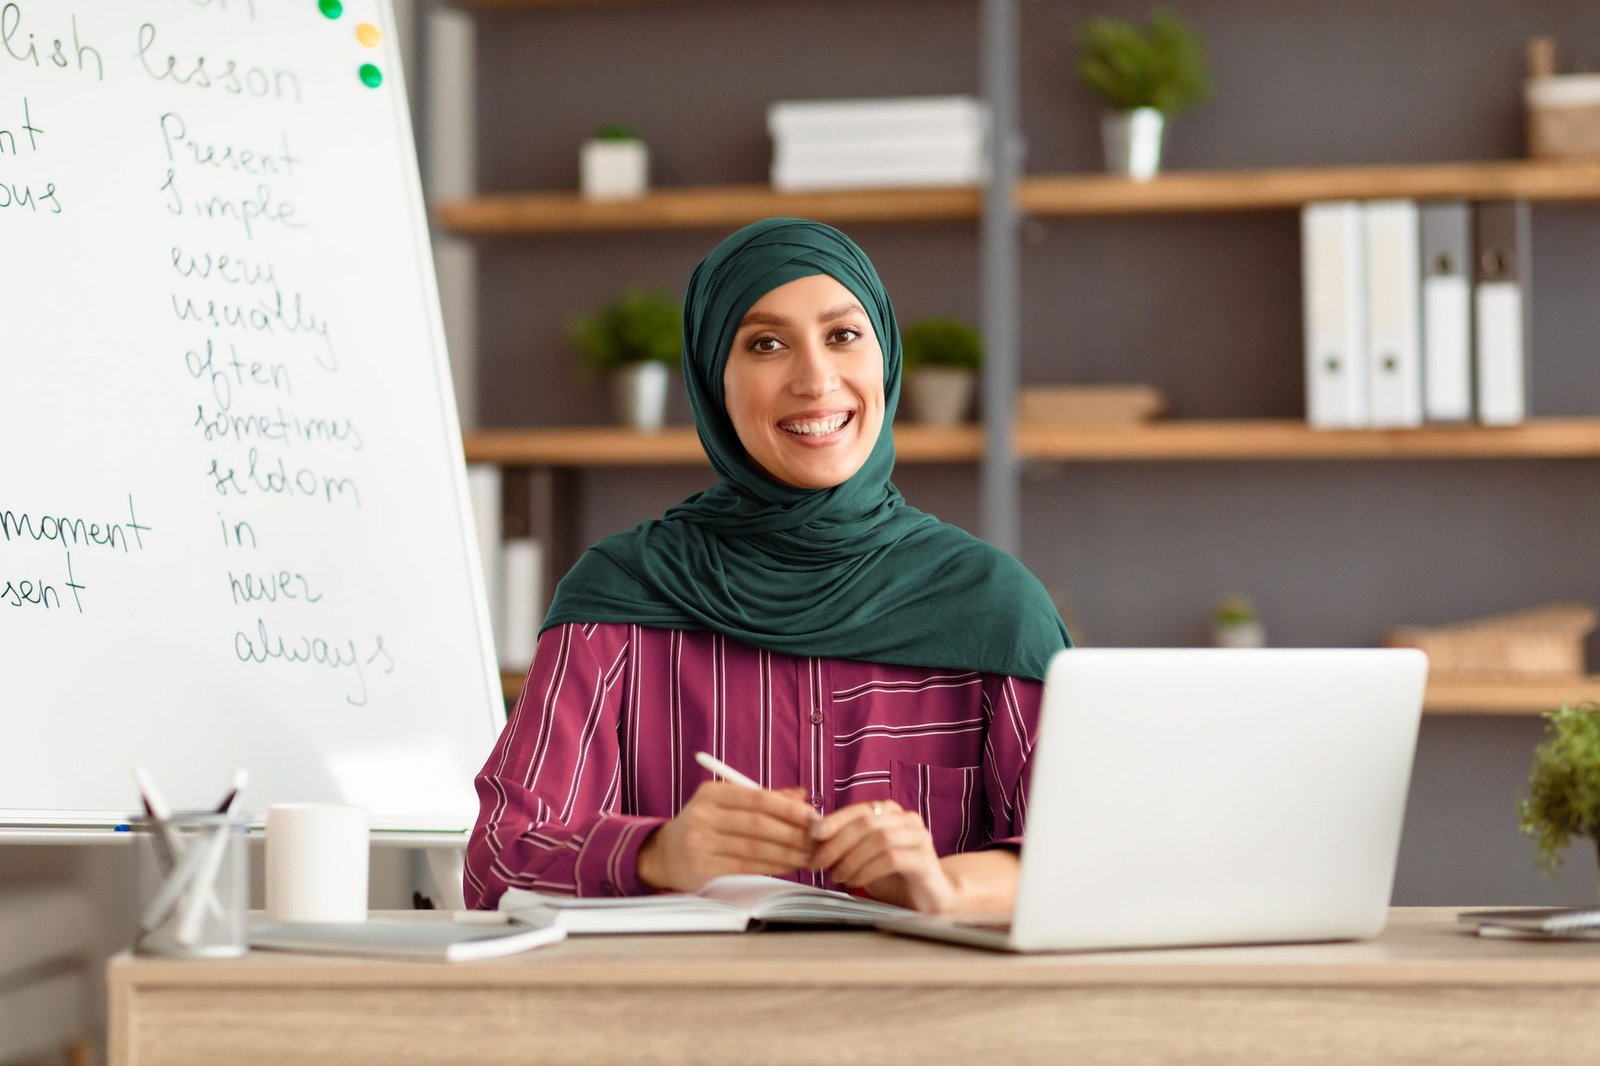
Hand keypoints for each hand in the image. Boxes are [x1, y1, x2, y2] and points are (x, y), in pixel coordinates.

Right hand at [636, 782, 815, 892]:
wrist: (665, 854)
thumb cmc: (706, 824)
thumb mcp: (727, 804)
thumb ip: (764, 798)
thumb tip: (802, 796)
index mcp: (711, 793)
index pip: (756, 798)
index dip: (787, 808)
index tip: (812, 816)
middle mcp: (702, 816)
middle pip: (758, 824)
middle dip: (793, 833)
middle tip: (817, 838)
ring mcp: (701, 844)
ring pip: (756, 849)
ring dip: (788, 853)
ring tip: (809, 855)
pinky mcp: (703, 869)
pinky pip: (748, 868)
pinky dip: (773, 867)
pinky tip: (790, 865)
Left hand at [808, 799, 955, 913]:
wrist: (928, 898)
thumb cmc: (892, 876)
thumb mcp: (864, 856)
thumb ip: (845, 843)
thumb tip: (813, 837)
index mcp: (891, 812)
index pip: (859, 809)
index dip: (834, 821)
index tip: (812, 835)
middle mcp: (907, 819)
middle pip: (867, 822)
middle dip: (837, 842)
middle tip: (818, 862)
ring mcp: (919, 837)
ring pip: (879, 839)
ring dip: (851, 858)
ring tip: (836, 876)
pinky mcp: (924, 859)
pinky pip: (891, 859)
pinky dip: (867, 870)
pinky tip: (855, 882)